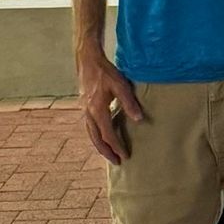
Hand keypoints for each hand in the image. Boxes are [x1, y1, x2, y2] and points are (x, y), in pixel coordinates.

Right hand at [78, 49, 142, 164]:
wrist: (88, 61)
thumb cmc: (105, 72)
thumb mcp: (121, 85)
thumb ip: (129, 103)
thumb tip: (139, 119)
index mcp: (98, 110)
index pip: (108, 135)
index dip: (117, 147)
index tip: (125, 156)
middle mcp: (89, 113)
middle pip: (97, 139)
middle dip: (107, 152)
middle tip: (117, 162)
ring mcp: (85, 110)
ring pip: (92, 134)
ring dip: (100, 146)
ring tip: (109, 153)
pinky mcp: (85, 107)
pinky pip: (90, 127)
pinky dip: (96, 136)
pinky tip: (103, 136)